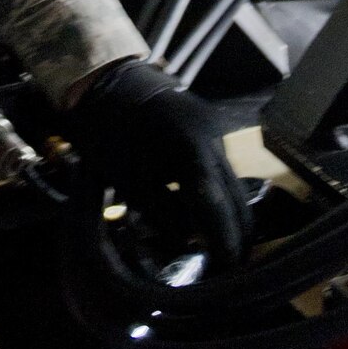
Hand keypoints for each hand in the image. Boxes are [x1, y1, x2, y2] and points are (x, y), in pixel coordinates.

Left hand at [67, 59, 250, 264]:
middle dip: (236, 231)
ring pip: (233, 183)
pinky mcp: (212, 129)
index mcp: (192, 148)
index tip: (228, 266)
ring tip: (221, 242)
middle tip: (231, 263)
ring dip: (228, 213)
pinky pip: (222, 169)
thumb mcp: (130, 180)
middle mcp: (215, 137)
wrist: (111, 82)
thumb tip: (189, 240)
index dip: (224, 239)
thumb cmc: (110, 132)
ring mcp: (217, 130)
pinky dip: (218, 193)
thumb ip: (163, 212)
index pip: (216, 204)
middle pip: (236, 196)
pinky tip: (209, 211)